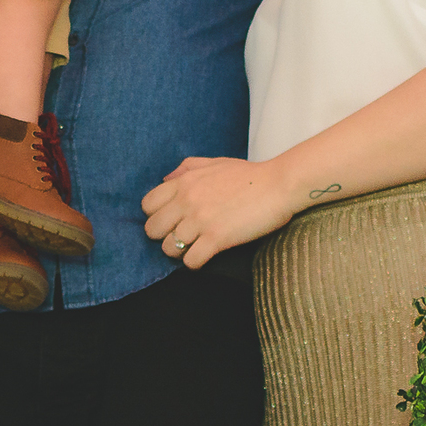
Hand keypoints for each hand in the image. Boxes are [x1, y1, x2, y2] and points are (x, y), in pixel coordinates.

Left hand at [141, 156, 295, 267]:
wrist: (278, 185)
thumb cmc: (249, 175)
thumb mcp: (214, 162)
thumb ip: (186, 168)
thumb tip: (165, 179)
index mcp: (184, 182)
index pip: (147, 205)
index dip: (156, 215)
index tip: (171, 219)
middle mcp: (187, 200)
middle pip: (152, 229)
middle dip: (164, 236)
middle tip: (182, 236)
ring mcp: (200, 220)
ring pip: (168, 248)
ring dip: (180, 252)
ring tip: (195, 247)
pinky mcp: (216, 238)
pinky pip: (190, 261)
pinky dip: (195, 263)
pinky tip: (206, 255)